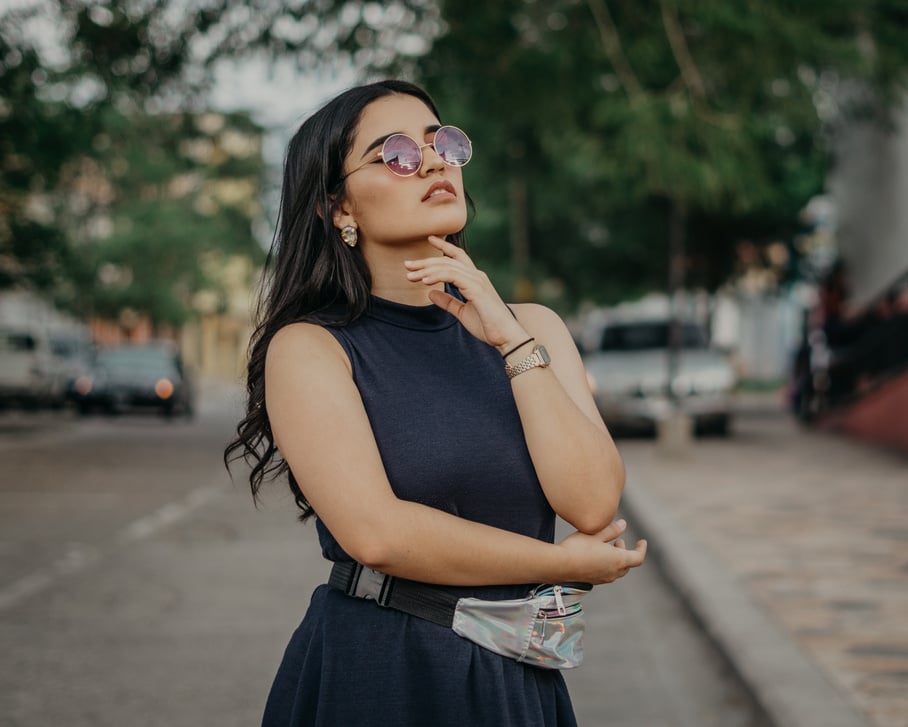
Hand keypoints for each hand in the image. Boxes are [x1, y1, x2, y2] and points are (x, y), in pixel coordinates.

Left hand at [404, 236, 528, 350]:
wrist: (506, 337)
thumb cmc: (488, 326)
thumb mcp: (462, 312)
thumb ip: (448, 302)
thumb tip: (430, 292)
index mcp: (475, 279)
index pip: (458, 256)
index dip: (444, 246)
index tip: (429, 239)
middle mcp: (477, 276)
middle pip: (448, 260)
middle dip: (425, 262)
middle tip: (407, 266)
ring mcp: (478, 281)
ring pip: (448, 267)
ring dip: (427, 270)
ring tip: (410, 276)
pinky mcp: (477, 290)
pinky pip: (454, 277)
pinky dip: (438, 276)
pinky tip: (425, 281)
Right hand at [558, 518, 646, 584]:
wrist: (559, 565)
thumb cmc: (578, 548)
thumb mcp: (596, 534)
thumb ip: (612, 530)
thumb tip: (624, 524)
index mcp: (618, 560)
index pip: (638, 557)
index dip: (641, 549)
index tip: (642, 541)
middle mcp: (613, 572)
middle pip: (627, 564)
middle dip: (626, 552)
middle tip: (619, 541)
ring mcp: (602, 579)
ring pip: (616, 570)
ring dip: (616, 559)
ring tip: (606, 547)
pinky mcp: (592, 581)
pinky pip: (605, 574)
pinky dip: (606, 564)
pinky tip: (594, 556)